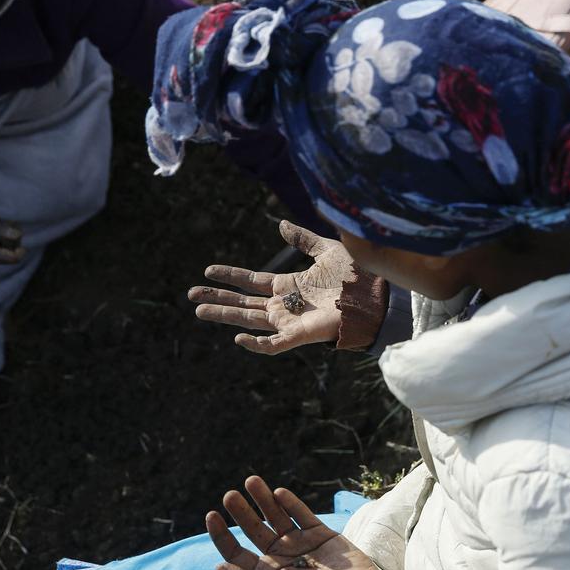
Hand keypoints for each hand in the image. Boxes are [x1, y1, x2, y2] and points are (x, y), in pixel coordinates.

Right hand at [188, 220, 353, 353]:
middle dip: (217, 298)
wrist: (378, 297)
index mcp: (289, 286)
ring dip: (224, 315)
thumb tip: (280, 224)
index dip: (230, 276)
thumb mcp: (326, 250)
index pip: (252, 282)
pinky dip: (256, 345)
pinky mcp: (300, 336)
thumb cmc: (357, 276)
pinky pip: (273, 345)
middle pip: (243, 302)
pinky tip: (238, 338)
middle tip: (191, 294)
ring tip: (199, 310)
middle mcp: (285, 305)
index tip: (208, 271)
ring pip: (249, 320)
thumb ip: (303, 239)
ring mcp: (290, 321)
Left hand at [206, 476, 383, 569]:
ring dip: (263, 499)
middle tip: (229, 495)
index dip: (222, 535)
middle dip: (241, 512)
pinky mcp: (319, 532)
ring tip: (251, 481)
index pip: (238, 551)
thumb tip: (218, 566)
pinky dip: (290, 502)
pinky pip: (301, 513)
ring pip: (276, 516)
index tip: (211, 515)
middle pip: (254, 529)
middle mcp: (280, 556)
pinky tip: (278, 493)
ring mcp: (300, 542)